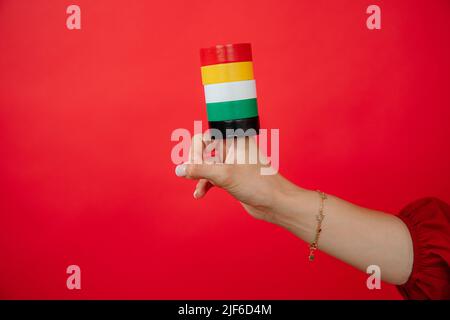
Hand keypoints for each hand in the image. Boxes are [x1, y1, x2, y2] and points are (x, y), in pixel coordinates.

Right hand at [175, 134, 293, 219]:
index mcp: (234, 140)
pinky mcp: (232, 177)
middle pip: (204, 150)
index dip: (195, 150)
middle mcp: (232, 149)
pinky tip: (199, 194)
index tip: (192, 165)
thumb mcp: (224, 175)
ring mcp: (232, 163)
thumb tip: (179, 169)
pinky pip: (213, 177)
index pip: (205, 137)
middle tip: (191, 174)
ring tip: (195, 187)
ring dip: (199, 176)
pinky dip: (205, 184)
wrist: (275, 202)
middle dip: (195, 163)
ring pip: (207, 165)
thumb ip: (199, 170)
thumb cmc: (257, 184)